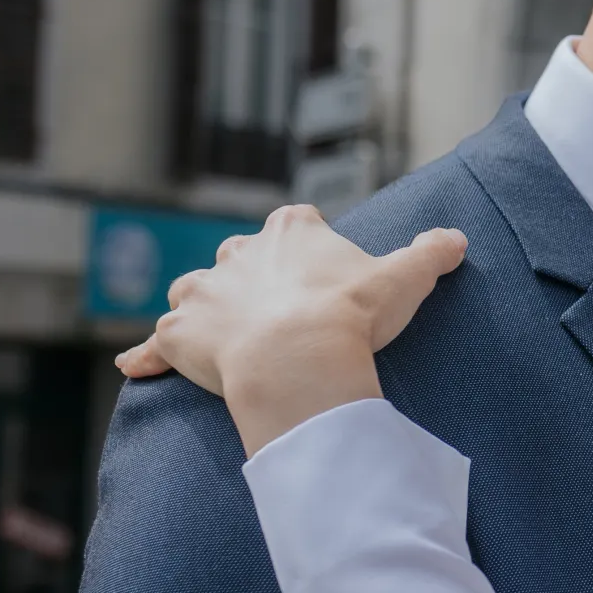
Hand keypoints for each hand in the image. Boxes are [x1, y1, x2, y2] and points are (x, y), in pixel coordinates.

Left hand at [115, 205, 467, 455]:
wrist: (298, 358)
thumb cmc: (351, 315)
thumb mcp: (405, 279)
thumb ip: (429, 254)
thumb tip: (456, 239)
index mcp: (291, 230)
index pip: (297, 224)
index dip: (310, 248)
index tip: (325, 277)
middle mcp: (238, 252)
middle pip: (240, 257)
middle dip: (253, 278)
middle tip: (281, 313)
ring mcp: (201, 293)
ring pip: (194, 292)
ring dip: (202, 309)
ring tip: (222, 337)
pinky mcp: (177, 336)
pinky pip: (155, 345)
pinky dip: (148, 356)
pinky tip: (136, 368)